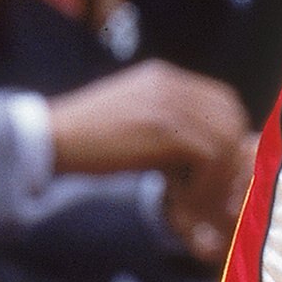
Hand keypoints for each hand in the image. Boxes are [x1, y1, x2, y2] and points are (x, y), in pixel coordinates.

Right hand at [45, 59, 249, 261]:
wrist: (50, 138)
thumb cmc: (85, 140)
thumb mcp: (132, 122)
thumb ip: (166, 130)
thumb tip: (199, 161)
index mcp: (165, 78)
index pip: (222, 99)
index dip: (228, 134)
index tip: (220, 170)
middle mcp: (172, 83)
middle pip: (230, 114)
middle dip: (232, 155)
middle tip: (217, 190)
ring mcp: (170, 102)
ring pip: (225, 137)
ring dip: (218, 177)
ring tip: (198, 203)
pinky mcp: (166, 127)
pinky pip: (209, 155)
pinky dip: (205, 184)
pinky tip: (184, 202)